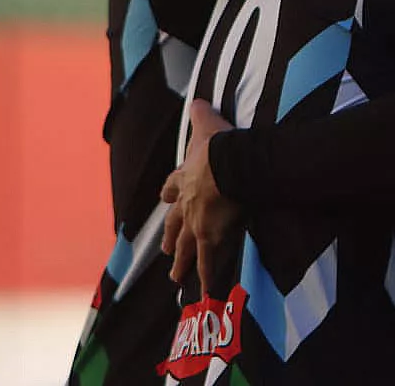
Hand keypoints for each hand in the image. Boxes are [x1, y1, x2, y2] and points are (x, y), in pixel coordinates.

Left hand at [161, 100, 239, 285]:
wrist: (228, 165)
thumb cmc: (221, 145)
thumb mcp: (207, 124)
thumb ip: (201, 113)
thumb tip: (196, 99)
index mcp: (185, 179)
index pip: (173, 187)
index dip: (170, 193)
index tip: (166, 197)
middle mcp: (186, 204)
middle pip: (174, 224)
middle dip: (171, 237)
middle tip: (167, 250)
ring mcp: (196, 224)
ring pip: (186, 247)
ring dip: (181, 263)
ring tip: (175, 277)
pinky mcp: (210, 238)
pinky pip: (208, 262)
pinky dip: (206, 279)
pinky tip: (206, 294)